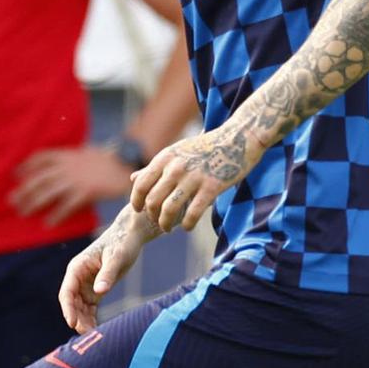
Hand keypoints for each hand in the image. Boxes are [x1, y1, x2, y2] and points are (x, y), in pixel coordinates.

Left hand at [10, 146, 131, 225]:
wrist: (125, 165)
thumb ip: (71, 158)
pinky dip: (56, 215)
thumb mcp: (85, 152)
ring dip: (33, 202)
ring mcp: (76, 179)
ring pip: (48, 192)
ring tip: (23, 212)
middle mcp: (67, 166)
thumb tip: (58, 164)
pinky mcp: (85, 192)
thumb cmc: (107, 160)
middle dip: (24, 189)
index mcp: (67, 155)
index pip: (41, 158)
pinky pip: (66, 205)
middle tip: (11, 200)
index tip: (15, 174)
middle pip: (40, 178)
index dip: (26, 166)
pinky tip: (48, 223)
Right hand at [58, 208, 157, 332]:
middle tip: (88, 335)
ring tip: (94, 335)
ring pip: (80, 308)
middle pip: (72, 303)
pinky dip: (92, 318)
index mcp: (77, 267)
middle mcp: (78, 277)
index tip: (72, 323)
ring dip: (84, 321)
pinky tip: (97, 329)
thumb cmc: (121, 243)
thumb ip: (107, 274)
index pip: (67, 292)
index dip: (68, 309)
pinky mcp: (96, 289)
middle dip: (77, 319)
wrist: (129, 236)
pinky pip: (90, 308)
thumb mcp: (115, 258)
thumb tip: (99, 292)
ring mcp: (86, 285)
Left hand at [129, 123, 260, 231]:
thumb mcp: (175, 152)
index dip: (136, 201)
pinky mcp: (211, 187)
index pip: (141, 185)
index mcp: (165, 158)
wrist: (236, 139)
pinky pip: (193, 213)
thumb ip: (154, 167)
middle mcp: (175, 168)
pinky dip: (187, 224)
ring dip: (166, 223)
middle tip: (157, 221)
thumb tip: (132, 178)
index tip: (139, 210)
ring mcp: (193, 177)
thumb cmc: (204, 147)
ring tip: (168, 228)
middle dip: (152, 215)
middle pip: (153, 200)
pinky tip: (187, 227)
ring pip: (170, 209)